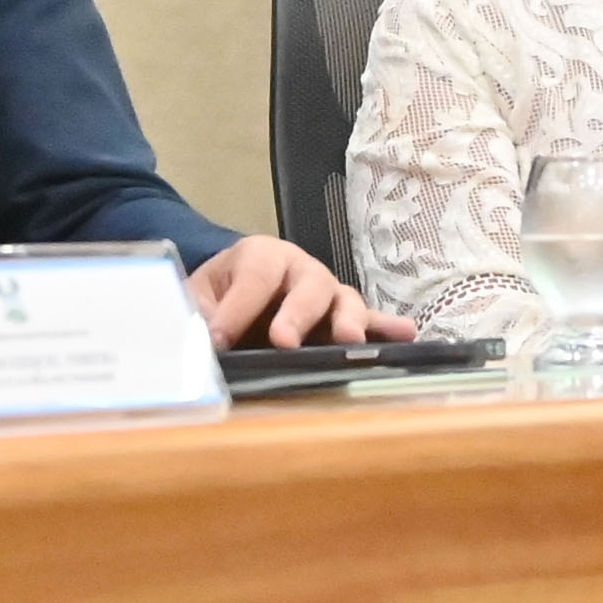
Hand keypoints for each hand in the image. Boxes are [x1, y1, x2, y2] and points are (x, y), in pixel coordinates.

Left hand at [189, 233, 406, 347]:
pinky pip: (370, 322)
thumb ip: (197, 318)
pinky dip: (387, 328)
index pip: (254, 274)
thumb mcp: (195, 301)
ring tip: (349, 340)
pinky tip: (406, 335)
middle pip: (307, 284)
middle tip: (285, 341)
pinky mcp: (344, 318)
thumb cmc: (216, 297)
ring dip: (347, 321)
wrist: (231, 298)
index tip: (220, 339)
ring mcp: (328, 293)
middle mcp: (300, 269)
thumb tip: (196, 347)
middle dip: (297, 313)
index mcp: (260, 255)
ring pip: (344, 300)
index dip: (237, 307)